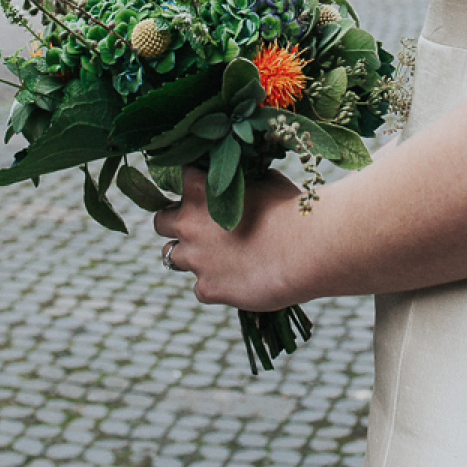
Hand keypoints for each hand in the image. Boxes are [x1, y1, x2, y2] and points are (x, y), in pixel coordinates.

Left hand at [152, 167, 306, 309]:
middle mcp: (189, 224)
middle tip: (199, 227)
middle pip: (160, 221)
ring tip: (214, 256)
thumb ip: (246, 181)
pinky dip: (212, 283)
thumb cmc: (291, 208)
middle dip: (176, 222)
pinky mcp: (208, 289)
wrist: (306, 249)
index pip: (180, 177)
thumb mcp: (266, 181)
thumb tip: (248, 177)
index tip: (205, 189)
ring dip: (188, 254)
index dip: (193, 184)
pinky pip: (198, 287)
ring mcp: (195, 259)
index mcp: (200, 190)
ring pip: (170, 256)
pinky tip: (234, 279)